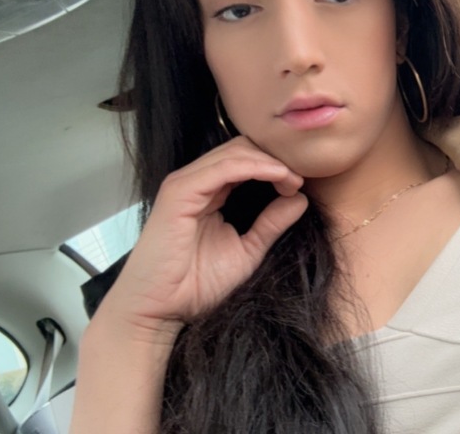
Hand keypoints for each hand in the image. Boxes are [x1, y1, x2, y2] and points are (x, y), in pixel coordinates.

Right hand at [95, 136, 306, 342]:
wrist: (159, 311)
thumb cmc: (195, 286)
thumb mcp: (247, 250)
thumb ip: (270, 224)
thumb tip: (300, 199)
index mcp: (210, 192)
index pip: (246, 160)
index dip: (276, 166)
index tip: (299, 184)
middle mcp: (196, 182)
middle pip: (242, 148)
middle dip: (275, 159)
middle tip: (299, 180)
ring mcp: (185, 184)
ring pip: (234, 153)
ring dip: (269, 162)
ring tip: (293, 180)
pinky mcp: (179, 192)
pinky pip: (223, 168)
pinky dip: (254, 167)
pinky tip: (278, 176)